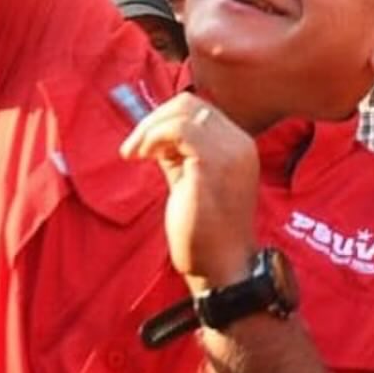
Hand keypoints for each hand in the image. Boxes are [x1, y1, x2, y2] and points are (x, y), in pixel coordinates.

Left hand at [120, 92, 259, 290]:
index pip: (201, 110)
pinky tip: (141, 155)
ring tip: (134, 153)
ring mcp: (230, 150)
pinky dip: (154, 136)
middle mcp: (240, 142)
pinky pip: (179, 130)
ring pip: (184, 111)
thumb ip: (180, 156)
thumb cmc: (206, 233)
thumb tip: (155, 135)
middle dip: (154, 119)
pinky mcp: (214, 162)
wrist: (223, 268)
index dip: (166, 119)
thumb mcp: (192, 182)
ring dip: (150, 128)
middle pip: (191, 105)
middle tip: (133, 148)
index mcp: (239, 146)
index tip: (143, 143)